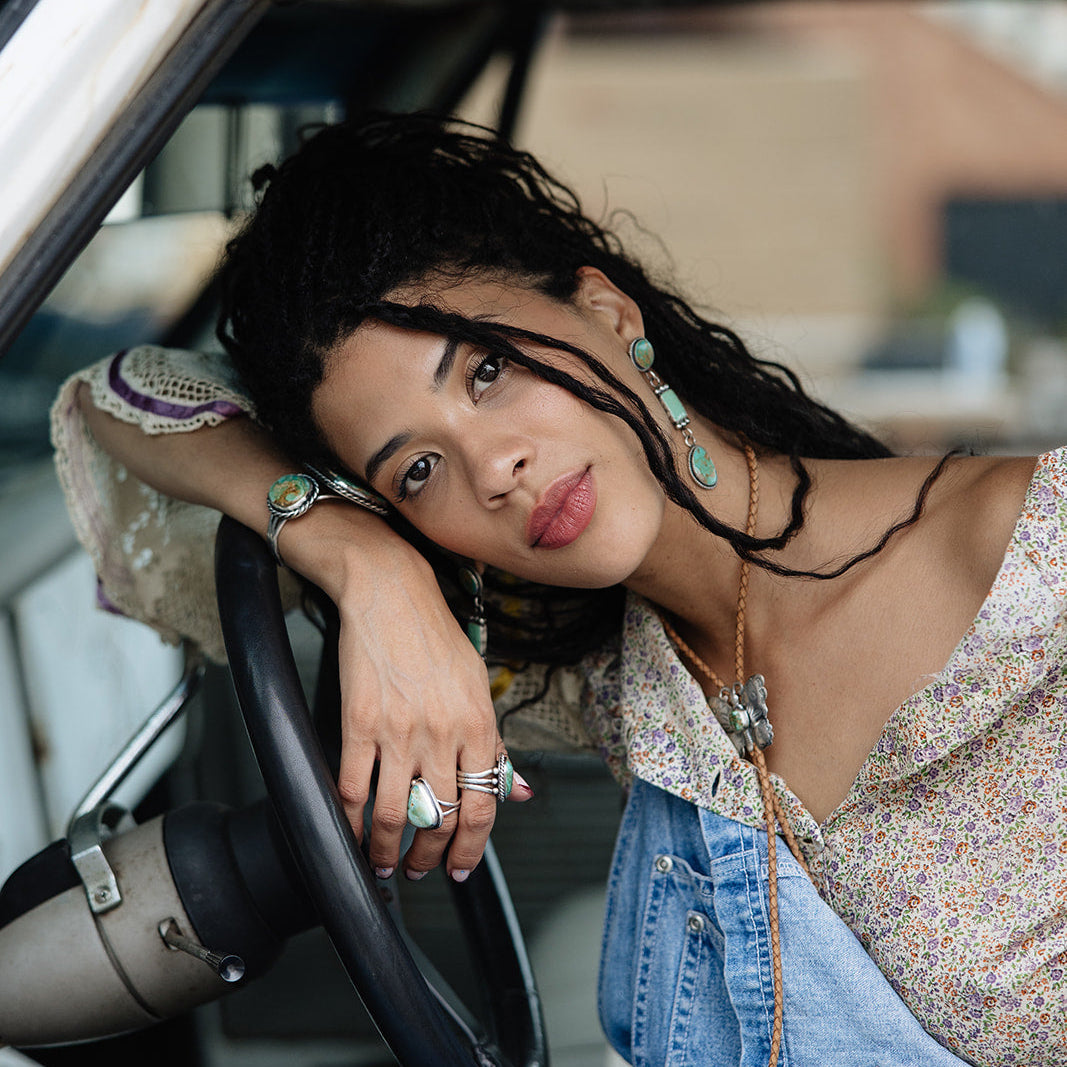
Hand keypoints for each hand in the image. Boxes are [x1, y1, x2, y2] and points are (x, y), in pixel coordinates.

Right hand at [280, 504, 531, 880]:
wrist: (391, 593)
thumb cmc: (436, 638)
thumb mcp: (479, 687)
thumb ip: (496, 744)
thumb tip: (519, 790)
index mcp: (478, 725)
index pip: (484, 807)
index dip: (473, 850)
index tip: (460, 868)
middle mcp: (443, 733)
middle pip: (441, 820)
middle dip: (429, 858)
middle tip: (419, 869)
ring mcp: (399, 731)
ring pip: (395, 816)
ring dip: (388, 852)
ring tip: (384, 864)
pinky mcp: (358, 723)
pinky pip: (353, 789)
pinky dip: (350, 822)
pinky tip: (351, 833)